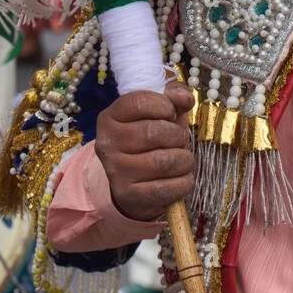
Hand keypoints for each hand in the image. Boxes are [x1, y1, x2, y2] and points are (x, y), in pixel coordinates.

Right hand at [94, 80, 194, 222]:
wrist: (134, 184)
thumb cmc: (150, 141)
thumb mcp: (157, 112)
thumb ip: (173, 97)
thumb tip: (186, 99)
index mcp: (110, 118)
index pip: (139, 102)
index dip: (165, 105)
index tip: (170, 113)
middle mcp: (107, 144)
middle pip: (154, 132)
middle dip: (178, 135)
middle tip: (179, 140)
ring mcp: (115, 171)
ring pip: (164, 161)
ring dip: (184, 160)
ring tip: (181, 159)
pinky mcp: (128, 195)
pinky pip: (166, 189)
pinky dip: (183, 183)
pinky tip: (181, 178)